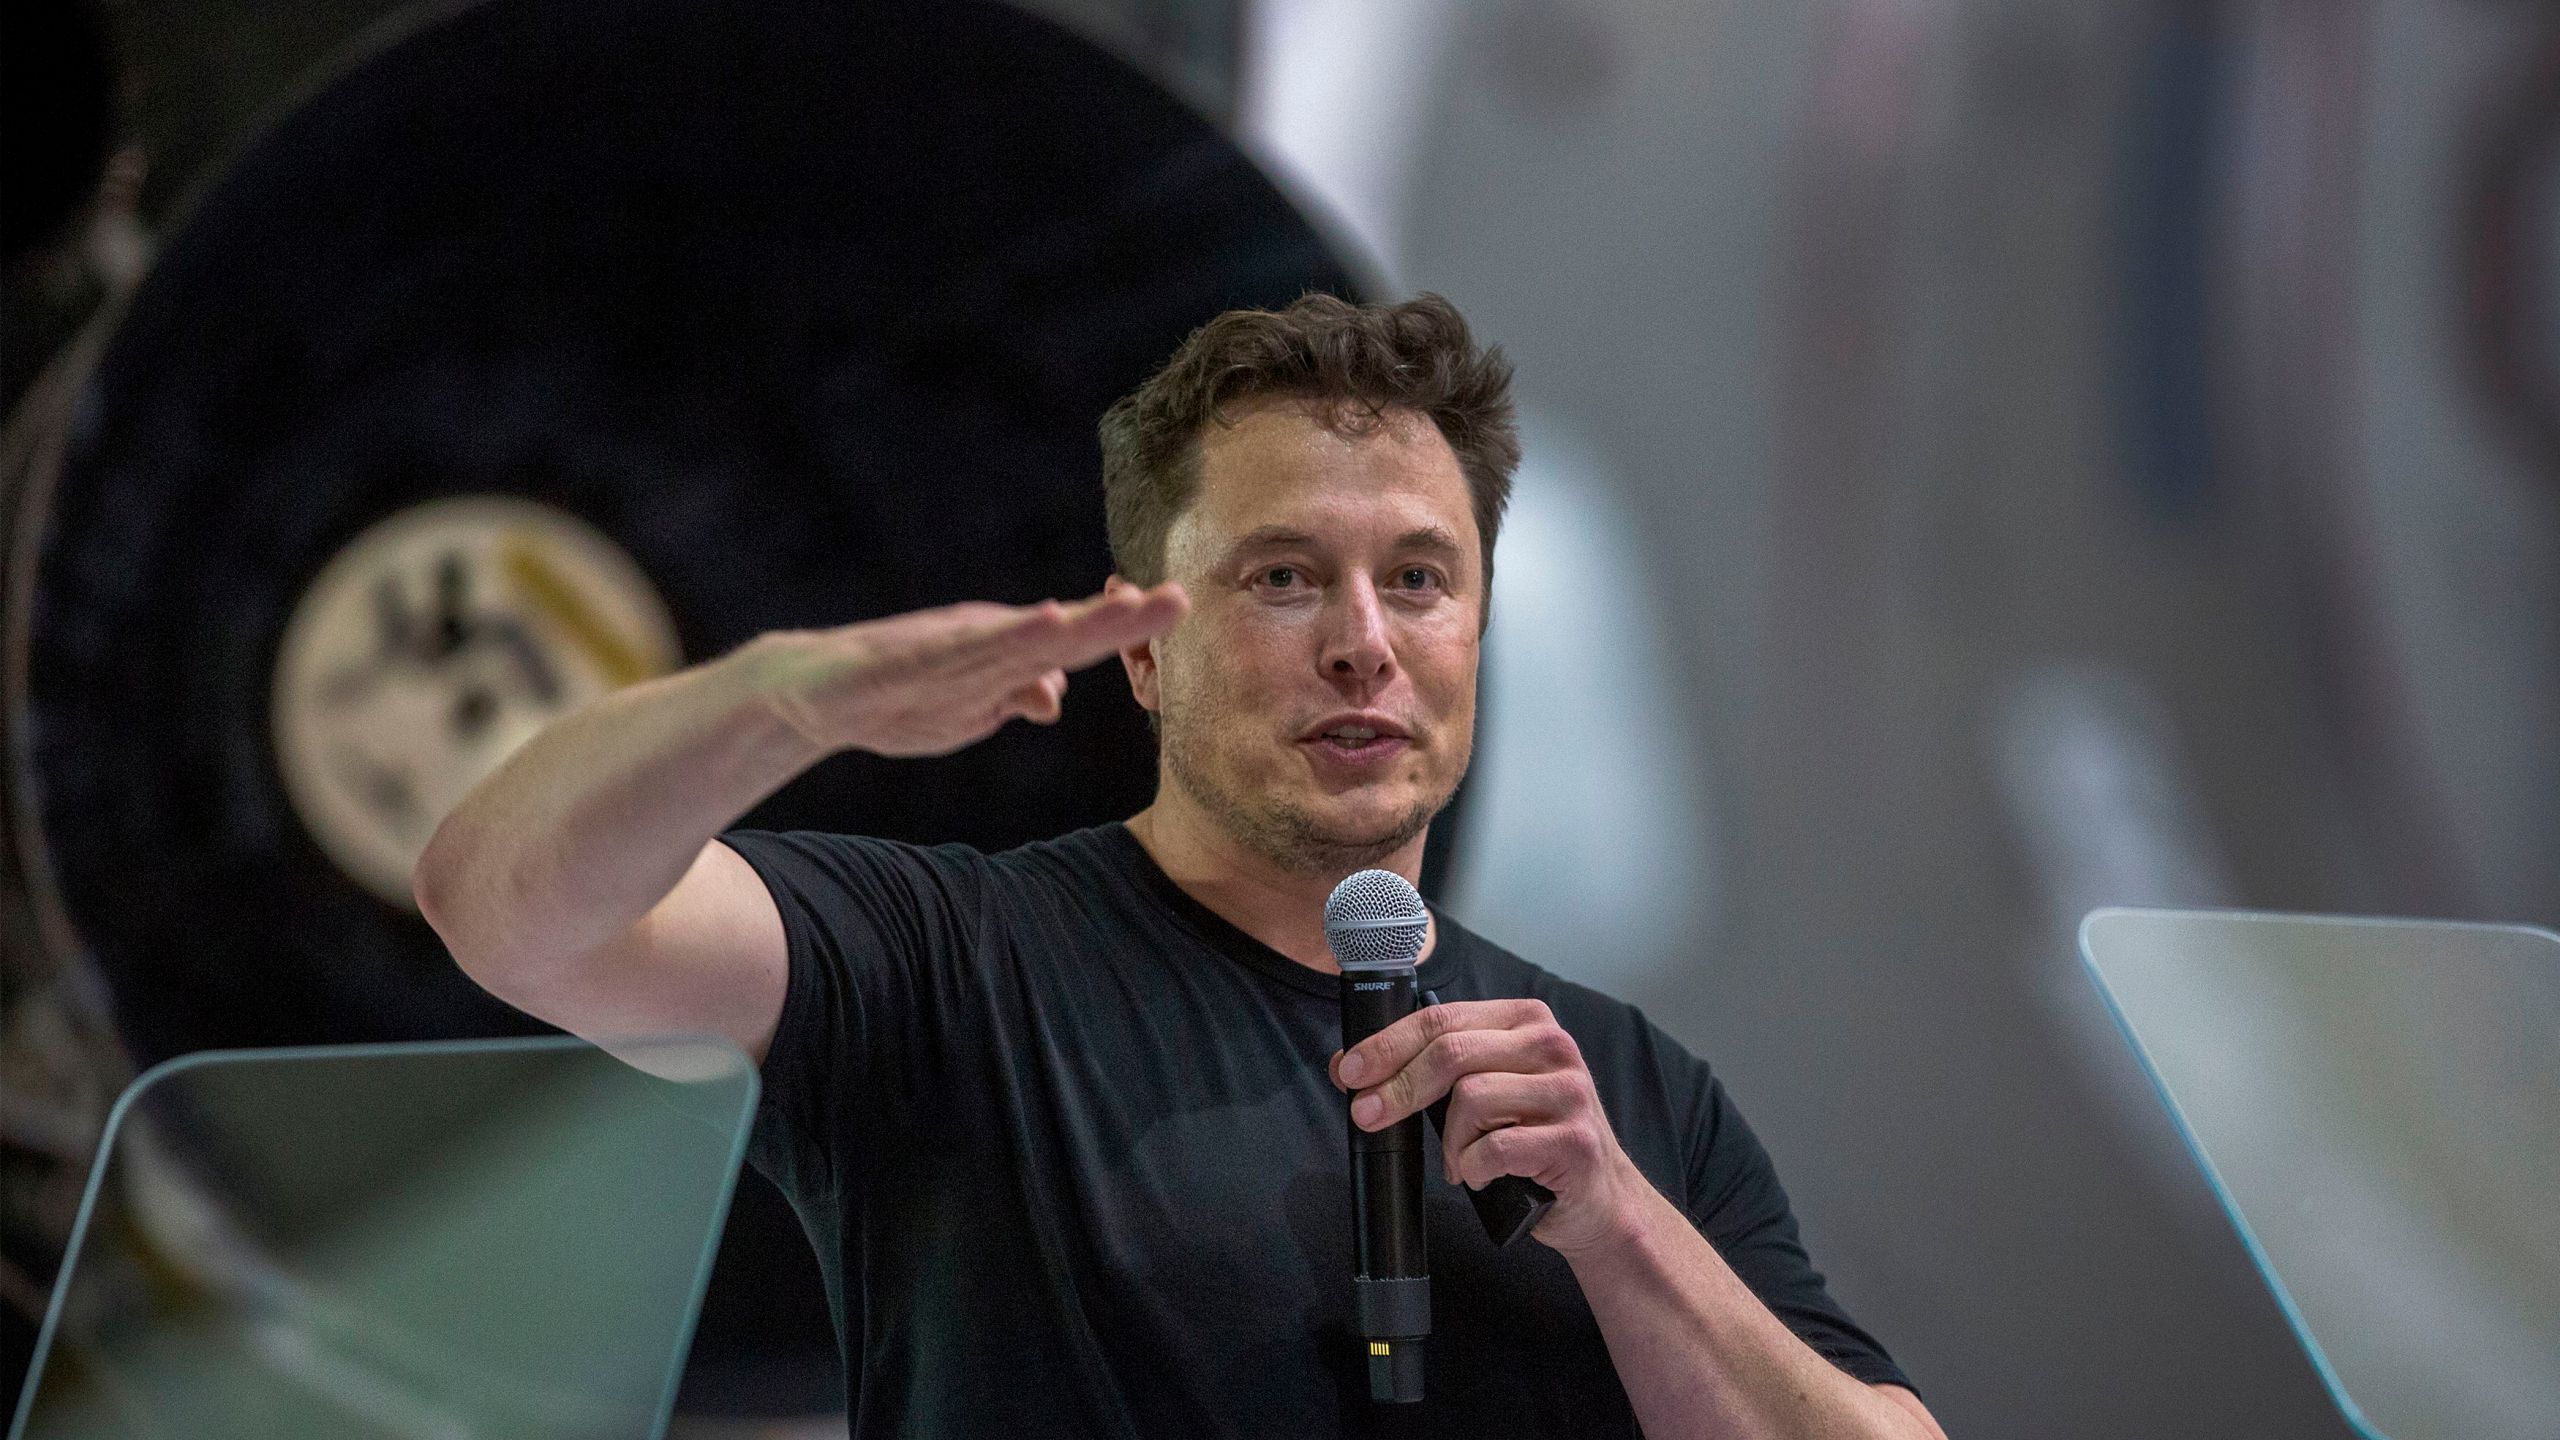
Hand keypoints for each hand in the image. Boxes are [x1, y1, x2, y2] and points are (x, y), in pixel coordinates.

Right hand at [753, 582, 1186, 756]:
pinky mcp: (910, 663)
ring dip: (1076, 625)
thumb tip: (1055, 696)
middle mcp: (985, 643)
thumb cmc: (896, 695)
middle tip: (1180, 598)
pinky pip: (964, 653)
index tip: (1178, 610)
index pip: (1077, 643)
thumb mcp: (968, 709)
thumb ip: (1012, 696)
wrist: (811, 691)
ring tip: (1126, 608)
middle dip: (1123, 620)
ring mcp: (948, 652)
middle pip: (1066, 633)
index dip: (1127, 630)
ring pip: (1024, 638)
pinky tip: (1043, 623)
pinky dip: (1005, 639)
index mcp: (1004, 655)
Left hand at [1330, 998, 1648, 1255]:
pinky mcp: (1574, 1140)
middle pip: (1452, 1052)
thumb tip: (1344, 1066)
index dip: (1388, 1044)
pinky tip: (1483, 1176)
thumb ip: (1425, 1071)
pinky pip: (1496, 1147)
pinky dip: (1475, 1167)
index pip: (1442, 1018)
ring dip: (1451, 1141)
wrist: (1596, 1199)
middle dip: (1398, 1087)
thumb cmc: (1529, 1140)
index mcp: (1526, 1020)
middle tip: (1367, 1116)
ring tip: (1461, 1161)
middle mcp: (1552, 1045)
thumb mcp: (1482, 1091)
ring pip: (1471, 1099)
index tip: (1349, 1070)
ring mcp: (1569, 1091)